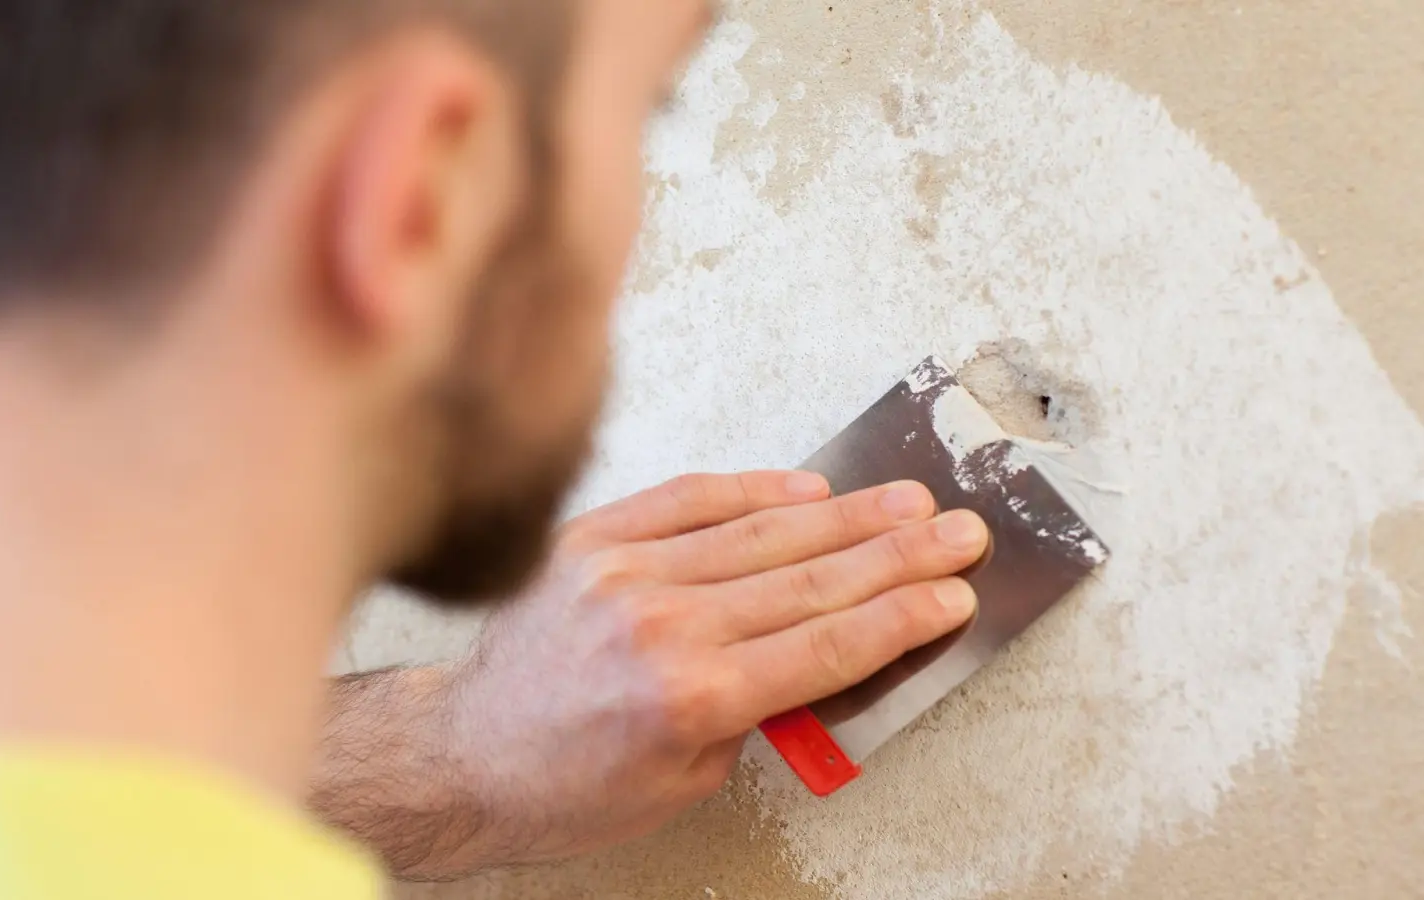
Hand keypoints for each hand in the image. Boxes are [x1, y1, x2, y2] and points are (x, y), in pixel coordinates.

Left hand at [312, 471, 986, 878]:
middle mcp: (662, 623)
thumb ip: (756, 710)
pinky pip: (686, 499)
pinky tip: (805, 486)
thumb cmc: (568, 785)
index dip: (902, 614)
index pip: (827, 644)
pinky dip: (751, 490)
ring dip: (845, 514)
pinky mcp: (591, 540)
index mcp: (692, 695)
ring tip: (906, 501)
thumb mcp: (686, 778)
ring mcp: (624, 571)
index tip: (954, 592)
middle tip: (960, 530)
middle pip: (810, 578)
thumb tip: (820, 647)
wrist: (464, 754)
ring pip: (760, 532)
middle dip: (898, 554)